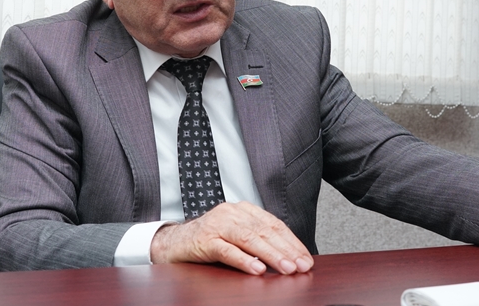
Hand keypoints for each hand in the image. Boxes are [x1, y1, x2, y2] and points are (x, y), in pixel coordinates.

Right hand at [150, 201, 313, 274]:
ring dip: (270, 255)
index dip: (292, 242)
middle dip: (286, 250)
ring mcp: (217, 225)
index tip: (306, 258)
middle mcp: (232, 213)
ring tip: (286, 268)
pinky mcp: (204, 240)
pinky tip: (257, 270)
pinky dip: (244, 260)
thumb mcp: (236, 238)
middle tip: (302, 266)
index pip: (273, 224)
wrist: (172, 243)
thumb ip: (258, 242)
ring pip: (249, 239)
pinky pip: (227, 250)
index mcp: (243, 210)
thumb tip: (289, 258)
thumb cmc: (208, 242)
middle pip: (265, 231)